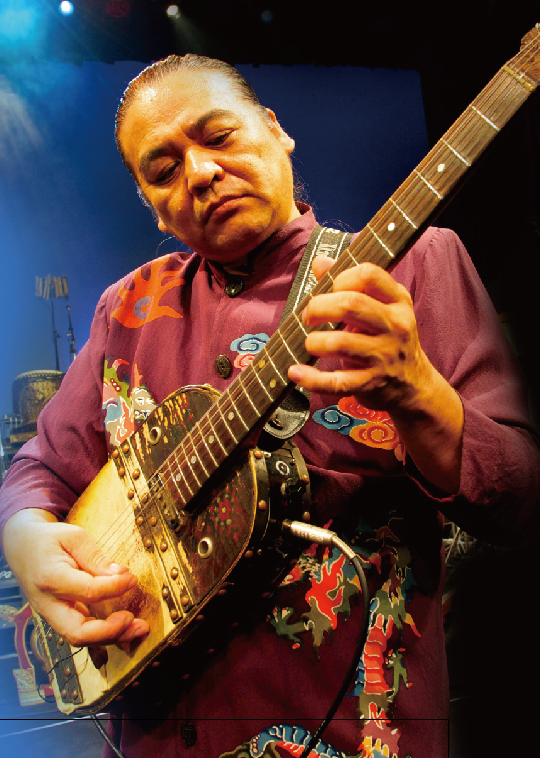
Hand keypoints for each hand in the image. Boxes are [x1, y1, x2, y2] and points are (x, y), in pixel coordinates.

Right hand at [2, 508, 149, 646]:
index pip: (88, 591)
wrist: (21, 546)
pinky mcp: (58, 617)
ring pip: (80, 638)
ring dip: (111, 637)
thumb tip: (121, 575)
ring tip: (138, 628)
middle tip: (134, 619)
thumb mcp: (74, 537)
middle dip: (110, 631)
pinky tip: (124, 629)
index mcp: (51, 578)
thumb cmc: (48, 539)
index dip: (115, 588)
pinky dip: (103, 634)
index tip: (132, 579)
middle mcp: (48, 603)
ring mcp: (51, 614)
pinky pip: (80, 632)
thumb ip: (96, 557)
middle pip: (78, 632)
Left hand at [288, 257, 431, 411]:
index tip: (330, 291)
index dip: (341, 278)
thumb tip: (319, 261)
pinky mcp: (371, 383)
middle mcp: (395, 326)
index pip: (368, 275)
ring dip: (314, 342)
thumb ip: (349, 284)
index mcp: (397, 301)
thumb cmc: (387, 339)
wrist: (412, 384)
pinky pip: (338, 382)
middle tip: (308, 316)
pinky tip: (296, 372)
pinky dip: (312, 379)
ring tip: (310, 343)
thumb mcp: (379, 307)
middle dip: (319, 307)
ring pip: (341, 343)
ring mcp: (384, 356)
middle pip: (351, 305)